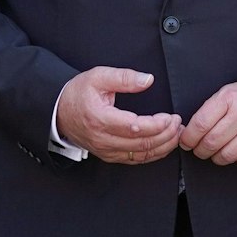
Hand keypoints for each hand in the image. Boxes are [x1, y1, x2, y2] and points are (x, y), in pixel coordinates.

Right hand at [56, 67, 181, 164]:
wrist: (58, 111)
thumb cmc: (78, 93)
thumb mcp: (98, 77)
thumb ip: (124, 77)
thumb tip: (147, 80)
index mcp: (100, 119)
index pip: (134, 127)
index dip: (156, 125)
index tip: (170, 117)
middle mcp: (103, 139)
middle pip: (141, 144)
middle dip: (165, 135)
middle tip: (178, 123)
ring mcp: (106, 150)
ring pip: (140, 155)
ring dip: (162, 146)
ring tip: (176, 134)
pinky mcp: (109, 155)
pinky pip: (134, 160)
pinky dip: (152, 154)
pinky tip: (163, 145)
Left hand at [178, 78, 236, 165]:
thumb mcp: (227, 93)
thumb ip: (209, 111)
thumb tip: (188, 131)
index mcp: (230, 98)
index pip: (201, 124)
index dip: (189, 137)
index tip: (186, 141)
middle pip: (212, 142)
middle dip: (199, 150)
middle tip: (198, 149)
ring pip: (226, 155)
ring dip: (215, 157)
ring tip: (214, 151)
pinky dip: (235, 159)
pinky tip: (234, 150)